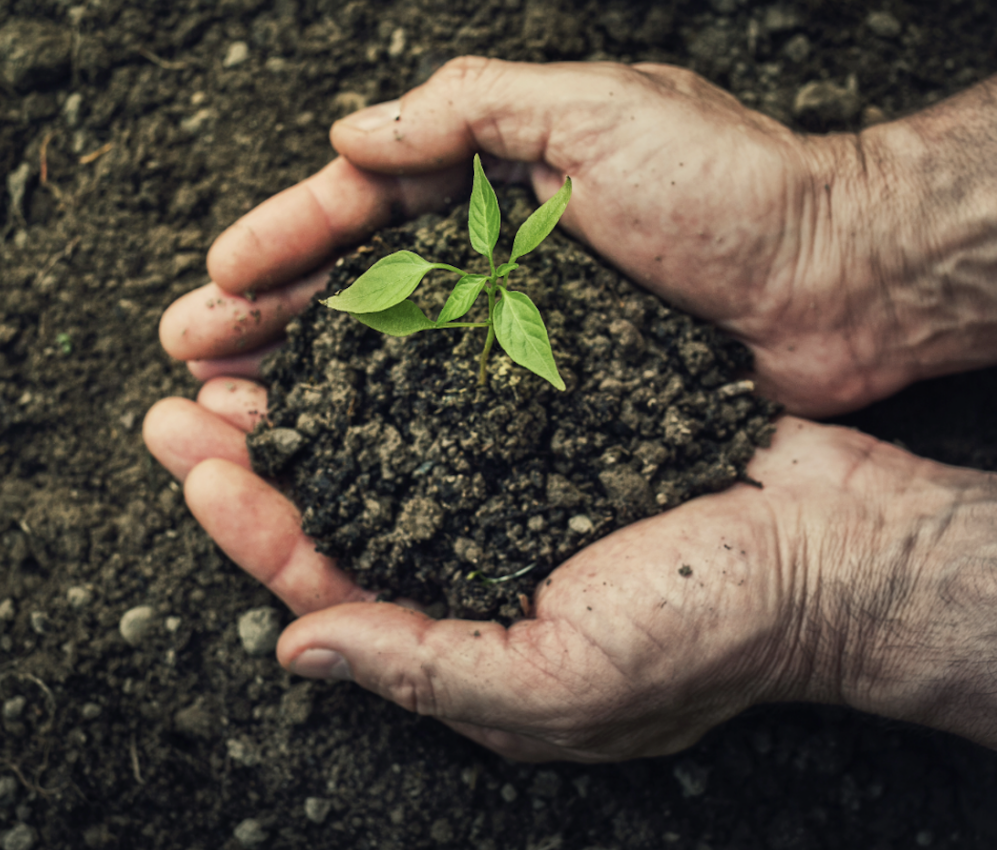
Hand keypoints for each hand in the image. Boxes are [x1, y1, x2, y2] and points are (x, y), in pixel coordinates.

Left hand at [144, 387, 996, 759]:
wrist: (825, 546)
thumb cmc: (708, 629)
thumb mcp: (559, 682)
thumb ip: (422, 668)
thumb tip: (295, 653)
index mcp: (462, 629)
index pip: (330, 581)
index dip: (253, 526)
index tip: (194, 463)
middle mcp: (474, 553)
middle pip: (341, 501)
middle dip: (255, 453)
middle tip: (179, 398)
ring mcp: (513, 482)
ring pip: (386, 438)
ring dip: (314, 396)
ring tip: (243, 350)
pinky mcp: (553, 421)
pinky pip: (457, 391)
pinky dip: (402, 359)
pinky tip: (359, 321)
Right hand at [157, 58, 996, 416]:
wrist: (836, 280)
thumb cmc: (731, 186)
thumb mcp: (596, 108)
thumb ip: (472, 107)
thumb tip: (351, 132)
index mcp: (495, 180)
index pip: (364, 202)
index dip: (288, 238)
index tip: (221, 273)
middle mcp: (495, 256)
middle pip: (359, 284)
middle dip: (271, 313)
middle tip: (190, 350)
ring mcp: (521, 329)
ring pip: (392, 351)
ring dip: (309, 372)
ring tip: (230, 400)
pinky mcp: (554, 392)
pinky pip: (454, 405)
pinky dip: (393, 421)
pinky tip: (338, 445)